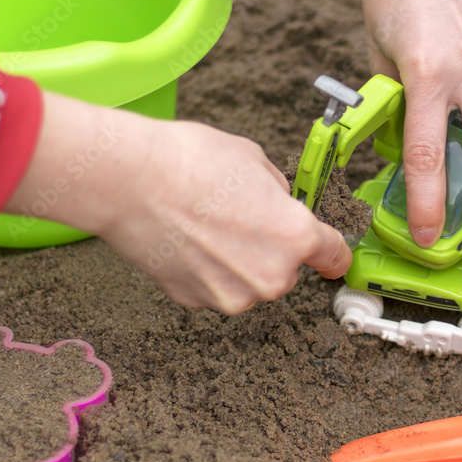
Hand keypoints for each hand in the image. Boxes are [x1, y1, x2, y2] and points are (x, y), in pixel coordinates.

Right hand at [6, 92, 350, 314]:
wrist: (127, 182)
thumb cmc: (189, 162)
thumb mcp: (253, 160)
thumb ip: (277, 192)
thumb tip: (275, 205)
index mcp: (295, 237)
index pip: (334, 257)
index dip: (333, 253)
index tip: (331, 257)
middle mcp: (269, 277)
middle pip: (285, 268)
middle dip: (270, 246)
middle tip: (237, 213)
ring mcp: (230, 295)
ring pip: (247, 280)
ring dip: (236, 260)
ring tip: (204, 222)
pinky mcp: (194, 302)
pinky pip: (213, 286)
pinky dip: (205, 269)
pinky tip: (184, 237)